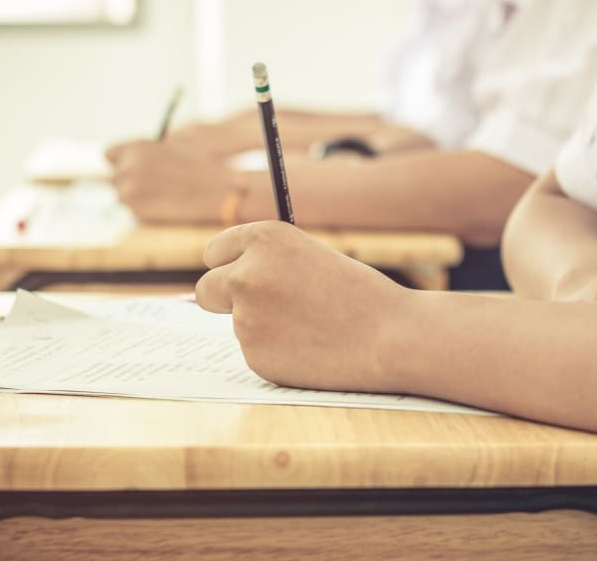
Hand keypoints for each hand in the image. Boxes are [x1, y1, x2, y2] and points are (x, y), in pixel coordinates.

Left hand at [106, 139, 233, 223]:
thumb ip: (144, 152)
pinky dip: (146, 211)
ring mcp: (130, 192)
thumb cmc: (201, 167)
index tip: (133, 168)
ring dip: (137, 198)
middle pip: (114, 178)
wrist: (218, 191)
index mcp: (136, 147)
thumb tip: (122, 160)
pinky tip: (166, 206)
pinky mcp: (137, 212)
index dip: (122, 162)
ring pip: (123, 197)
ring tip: (164, 195)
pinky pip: (134, 212)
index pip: (108, 154)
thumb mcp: (171, 147)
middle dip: (130, 181)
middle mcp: (127, 167)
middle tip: (156, 185)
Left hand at [195, 221, 410, 392]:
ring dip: (263, 327)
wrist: (390, 336)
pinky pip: (256, 351)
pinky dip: (277, 353)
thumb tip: (233, 281)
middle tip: (256, 307)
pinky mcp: (254, 355)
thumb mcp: (310, 258)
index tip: (233, 274)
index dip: (226, 265)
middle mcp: (245, 274)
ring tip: (312, 328)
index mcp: (263, 239)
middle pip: (206, 290)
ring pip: (238, 324)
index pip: (214, 252)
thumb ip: (269, 264)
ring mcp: (246, 318)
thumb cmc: (360, 295)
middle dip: (223, 299)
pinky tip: (312, 349)